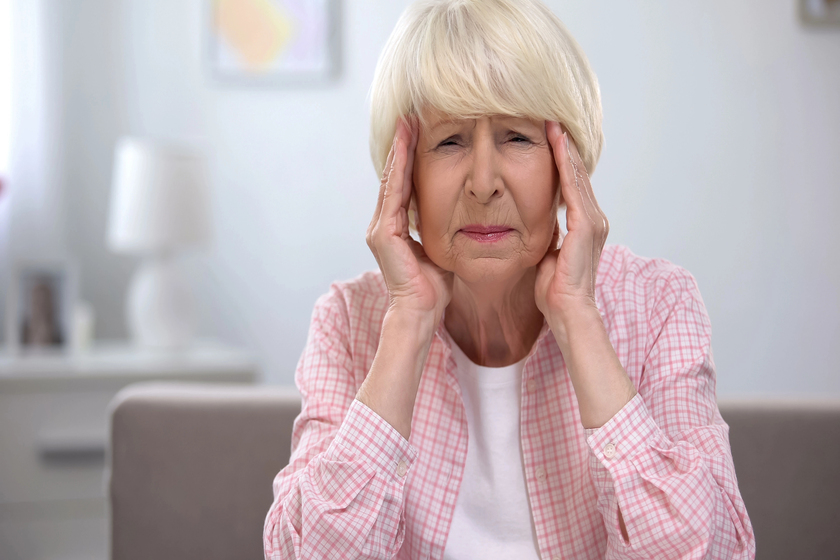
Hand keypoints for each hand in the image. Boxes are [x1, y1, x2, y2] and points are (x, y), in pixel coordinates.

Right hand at [366, 118, 452, 327]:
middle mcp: (383, 225)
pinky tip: (405, 148)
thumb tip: (457, 214)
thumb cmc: (434, 288)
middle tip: (409, 116)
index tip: (418, 133)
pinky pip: (394, 193)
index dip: (409, 158)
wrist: (421, 312)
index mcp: (395, 228)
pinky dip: (399, 169)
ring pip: (392, 180)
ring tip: (407, 123)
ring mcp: (381, 229)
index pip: (403, 185)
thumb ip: (442, 229)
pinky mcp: (384, 234)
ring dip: (399, 151)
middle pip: (394, 177)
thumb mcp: (441, 249)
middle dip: (401, 146)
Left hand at [535, 122, 634, 432]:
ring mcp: (593, 223)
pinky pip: (575, 190)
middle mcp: (593, 220)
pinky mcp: (587, 229)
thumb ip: (544, 235)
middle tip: (550, 118)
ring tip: (553, 124)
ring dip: (566, 149)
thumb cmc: (554, 291)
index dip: (560, 160)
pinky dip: (567, 166)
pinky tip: (558, 146)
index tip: (545, 137)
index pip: (570, 185)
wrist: (567, 315)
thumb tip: (530, 224)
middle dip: (564, 146)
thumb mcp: (546, 255)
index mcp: (583, 226)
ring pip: (578, 177)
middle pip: (577, 174)